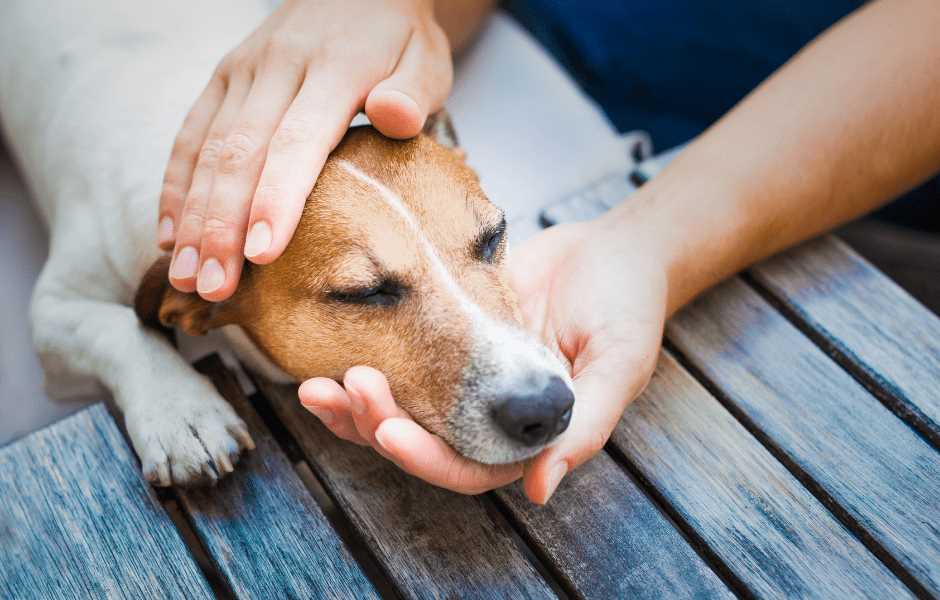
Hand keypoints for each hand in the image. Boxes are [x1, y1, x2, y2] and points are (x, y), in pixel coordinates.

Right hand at [159, 0, 451, 300]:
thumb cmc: (398, 40)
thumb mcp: (425, 59)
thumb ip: (412, 91)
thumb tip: (395, 116)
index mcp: (334, 69)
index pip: (297, 141)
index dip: (276, 199)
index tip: (262, 254)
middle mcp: (278, 67)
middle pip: (240, 154)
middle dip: (222, 226)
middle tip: (212, 287)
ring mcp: (242, 72)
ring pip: (207, 149)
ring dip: (192, 217)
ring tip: (184, 276)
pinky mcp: (222, 78)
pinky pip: (190, 134)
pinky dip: (175, 186)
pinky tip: (170, 234)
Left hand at [298, 217, 668, 502]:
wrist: (611, 249)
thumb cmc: (627, 307)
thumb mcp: (620, 365)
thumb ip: (585, 427)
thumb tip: (539, 490)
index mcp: (528, 437)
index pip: (467, 467)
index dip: (426, 458)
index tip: (388, 430)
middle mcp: (489, 419)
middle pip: (420, 444)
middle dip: (376, 424)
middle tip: (346, 388)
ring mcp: (463, 381)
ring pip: (400, 410)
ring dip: (355, 406)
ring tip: (316, 386)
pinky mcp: (444, 340)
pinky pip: (399, 362)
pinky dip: (363, 365)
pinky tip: (328, 361)